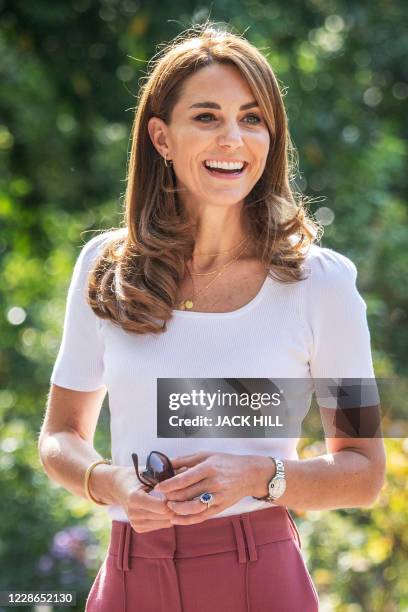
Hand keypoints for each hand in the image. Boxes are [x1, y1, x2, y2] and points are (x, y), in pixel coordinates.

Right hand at [112, 466, 186, 532]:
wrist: (118, 487)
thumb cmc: (136, 475)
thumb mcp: (149, 471)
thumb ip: (167, 472)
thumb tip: (187, 468)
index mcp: (135, 498)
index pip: (163, 506)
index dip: (174, 499)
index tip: (181, 491)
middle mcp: (133, 513)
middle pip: (165, 516)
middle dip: (177, 507)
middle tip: (186, 497)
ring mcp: (135, 523)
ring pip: (165, 523)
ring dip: (174, 513)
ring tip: (180, 501)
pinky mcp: (138, 528)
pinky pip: (161, 526)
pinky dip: (167, 518)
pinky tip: (169, 508)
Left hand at [155, 452, 274, 524]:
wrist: (249, 474)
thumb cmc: (226, 462)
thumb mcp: (207, 455)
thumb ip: (186, 459)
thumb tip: (167, 464)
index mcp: (208, 468)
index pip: (185, 479)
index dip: (169, 484)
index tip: (158, 487)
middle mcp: (213, 483)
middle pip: (186, 494)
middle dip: (170, 496)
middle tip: (161, 496)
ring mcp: (217, 497)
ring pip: (192, 507)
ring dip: (176, 509)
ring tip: (168, 506)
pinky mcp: (220, 508)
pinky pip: (201, 517)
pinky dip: (186, 520)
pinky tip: (176, 519)